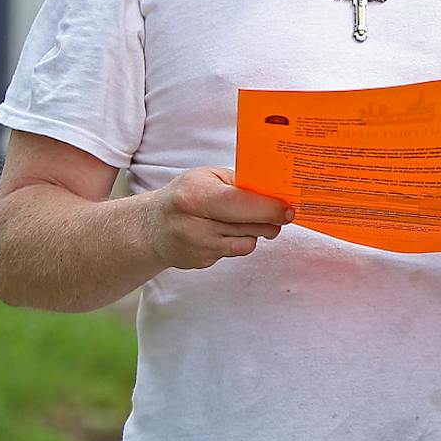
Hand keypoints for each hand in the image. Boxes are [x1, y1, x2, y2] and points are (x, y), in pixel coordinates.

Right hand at [146, 167, 290, 269]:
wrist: (151, 228)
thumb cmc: (184, 196)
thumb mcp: (206, 178)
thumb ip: (238, 183)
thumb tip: (274, 194)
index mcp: (194, 195)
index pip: (240, 204)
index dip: (269, 208)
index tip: (289, 210)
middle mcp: (193, 224)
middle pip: (248, 227)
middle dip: (270, 222)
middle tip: (282, 215)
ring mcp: (196, 247)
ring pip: (246, 243)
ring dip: (255, 232)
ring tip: (245, 220)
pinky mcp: (201, 262)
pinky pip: (234, 253)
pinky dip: (239, 242)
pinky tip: (227, 232)